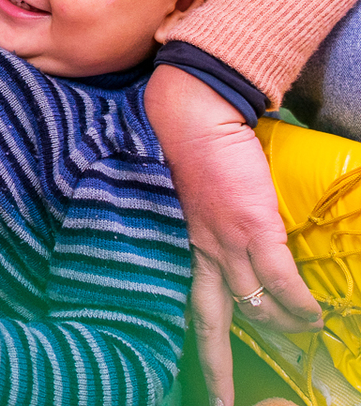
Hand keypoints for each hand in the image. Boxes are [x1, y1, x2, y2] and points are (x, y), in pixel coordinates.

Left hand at [145, 65, 322, 405]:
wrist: (192, 116)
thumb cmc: (188, 152)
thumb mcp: (186, 202)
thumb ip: (201, 231)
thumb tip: (221, 248)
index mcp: (181, 249)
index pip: (185, 306)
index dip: (195, 344)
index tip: (199, 376)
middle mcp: (198, 253)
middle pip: (206, 324)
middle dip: (216, 370)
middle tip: (221, 405)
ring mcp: (224, 244)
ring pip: (253, 305)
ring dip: (279, 327)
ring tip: (300, 337)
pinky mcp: (252, 228)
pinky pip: (280, 281)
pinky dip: (298, 304)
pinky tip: (313, 318)